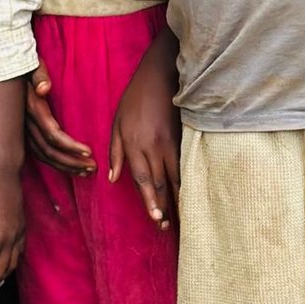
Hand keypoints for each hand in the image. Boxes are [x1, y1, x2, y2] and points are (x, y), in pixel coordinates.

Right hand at [26, 67, 94, 173]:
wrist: (4, 70)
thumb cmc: (24, 64)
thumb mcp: (31, 64)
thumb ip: (38, 75)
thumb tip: (44, 88)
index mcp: (31, 108)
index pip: (51, 134)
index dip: (70, 146)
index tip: (89, 151)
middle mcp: (26, 123)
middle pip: (49, 151)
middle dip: (72, 162)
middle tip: (94, 168)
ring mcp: (24, 131)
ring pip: (45, 157)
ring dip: (66, 166)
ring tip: (87, 171)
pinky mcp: (25, 134)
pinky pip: (41, 154)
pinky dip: (58, 164)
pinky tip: (73, 168)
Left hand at [109, 53, 180, 226]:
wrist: (161, 75)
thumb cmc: (135, 99)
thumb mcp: (117, 123)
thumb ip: (115, 153)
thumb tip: (113, 179)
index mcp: (135, 145)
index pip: (144, 180)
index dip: (151, 201)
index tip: (156, 220)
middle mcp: (154, 147)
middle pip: (161, 184)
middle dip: (165, 208)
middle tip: (167, 228)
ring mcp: (172, 143)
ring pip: (177, 177)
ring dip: (179, 200)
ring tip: (182, 218)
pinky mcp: (184, 137)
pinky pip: (186, 165)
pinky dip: (188, 182)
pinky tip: (191, 194)